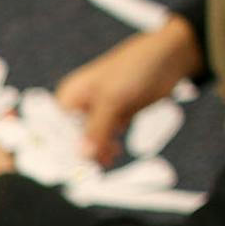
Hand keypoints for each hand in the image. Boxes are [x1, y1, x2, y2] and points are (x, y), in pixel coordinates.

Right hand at [54, 17, 202, 165]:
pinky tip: (113, 153)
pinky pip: (106, 137)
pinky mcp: (116, 115)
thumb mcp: (112, 100)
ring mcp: (99, 110)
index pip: (55, 127)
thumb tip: (81, 154)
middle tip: (90, 167)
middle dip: (80, 152)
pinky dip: (108, 147)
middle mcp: (80, 104)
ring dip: (96, 152)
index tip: (69, 165)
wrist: (169, 58)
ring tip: (106, 160)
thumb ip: (96, 129)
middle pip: (72, 136)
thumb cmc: (134, 67)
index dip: (59, 147)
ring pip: (90, 139)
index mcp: (70, 95)